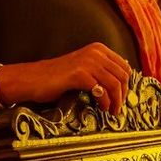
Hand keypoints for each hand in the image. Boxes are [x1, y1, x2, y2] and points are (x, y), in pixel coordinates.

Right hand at [0, 44, 132, 115]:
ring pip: (115, 84)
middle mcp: (95, 53)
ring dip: (116, 101)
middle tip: (118, 108)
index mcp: (99, 49)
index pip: (124, 67)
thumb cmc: (60, 77)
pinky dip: (105, 102)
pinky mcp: (79, 74)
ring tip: (112, 111)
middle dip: (123, 95)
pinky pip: (101, 91)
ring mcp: (88, 62)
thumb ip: (102, 72)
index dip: (127, 85)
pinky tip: (101, 107)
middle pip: (122, 76)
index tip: (122, 98)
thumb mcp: (86, 69)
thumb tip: (123, 85)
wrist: (34, 79)